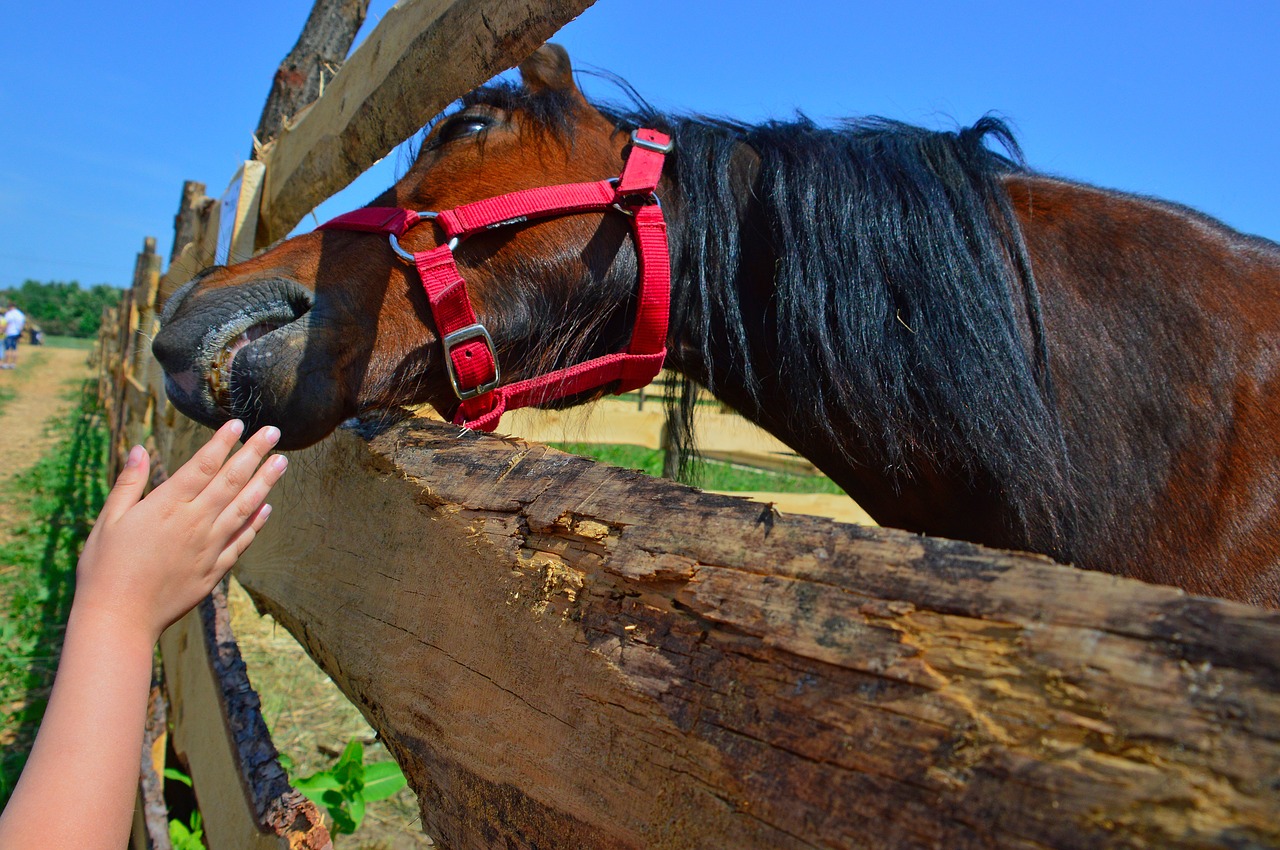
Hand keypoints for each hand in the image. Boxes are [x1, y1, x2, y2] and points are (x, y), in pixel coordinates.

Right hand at [73, 419, 287, 645]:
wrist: (119, 618)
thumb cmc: (105, 569)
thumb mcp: (109, 520)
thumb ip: (129, 483)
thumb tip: (141, 448)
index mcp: (166, 506)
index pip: (202, 465)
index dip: (222, 443)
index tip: (239, 424)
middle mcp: (194, 523)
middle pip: (231, 481)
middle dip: (254, 454)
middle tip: (274, 433)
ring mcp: (209, 547)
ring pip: (244, 508)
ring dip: (265, 483)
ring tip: (282, 463)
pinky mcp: (215, 570)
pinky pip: (241, 541)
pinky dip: (256, 523)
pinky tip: (268, 507)